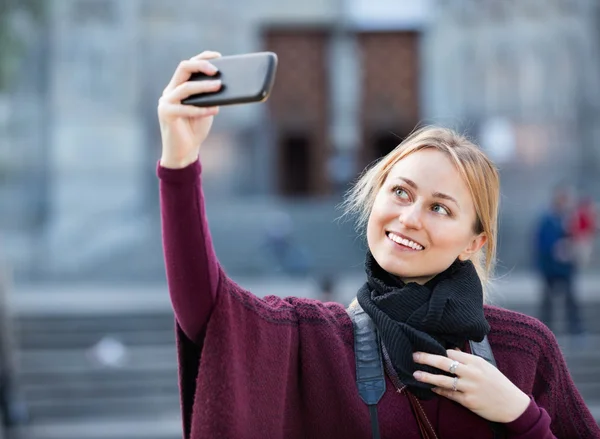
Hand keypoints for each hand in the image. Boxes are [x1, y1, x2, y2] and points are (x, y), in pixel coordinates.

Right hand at [158, 51, 222, 168]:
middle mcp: (170, 91)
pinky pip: (185, 108)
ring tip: (219, 86)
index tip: (219, 56)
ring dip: (203, 86)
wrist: (184, 152)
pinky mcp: (166, 114)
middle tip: (217, 70)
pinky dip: (201, 109)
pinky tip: (215, 110)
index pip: (189, 65)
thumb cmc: (196, 129)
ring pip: (185, 87)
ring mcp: (166, 102)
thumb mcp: (207, 108)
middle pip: (183, 68)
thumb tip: (226, 84)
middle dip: (201, 65)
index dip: (203, 57)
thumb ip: (210, 96)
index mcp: (178, 87)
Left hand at [412, 349, 530, 422]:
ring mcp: (469, 387)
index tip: (423, 347)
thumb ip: (467, 359)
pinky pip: (448, 394)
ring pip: (443, 380)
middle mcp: (471, 373)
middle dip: (426, 358)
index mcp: (475, 361)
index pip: (451, 352)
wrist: (512, 404)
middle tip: (414, 356)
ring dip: (427, 376)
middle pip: (444, 362)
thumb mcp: (485, 366)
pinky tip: (430, 387)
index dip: (436, 350)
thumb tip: (451, 350)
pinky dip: (438, 390)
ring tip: (415, 374)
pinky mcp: (468, 401)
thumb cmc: (497, 383)